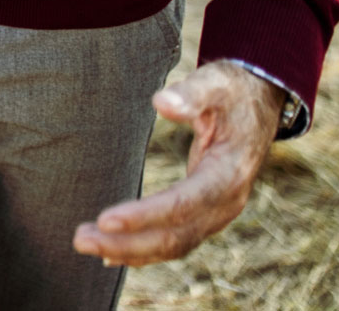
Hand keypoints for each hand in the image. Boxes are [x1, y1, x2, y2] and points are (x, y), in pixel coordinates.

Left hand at [73, 60, 285, 266]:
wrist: (258, 106)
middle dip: (128, 242)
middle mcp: (226, 203)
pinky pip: (176, 240)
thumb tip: (161, 102)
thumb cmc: (231, 92)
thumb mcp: (216, 83)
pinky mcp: (206, 214)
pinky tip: (110, 254)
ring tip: (85, 243)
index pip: (184, 203)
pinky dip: (144, 250)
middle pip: (176, 235)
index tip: (106, 218)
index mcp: (228, 173)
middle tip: (80, 239)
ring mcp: (217, 213)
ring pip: (174, 244)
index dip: (146, 214)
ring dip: (129, 250)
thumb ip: (191, 92)